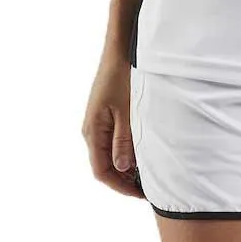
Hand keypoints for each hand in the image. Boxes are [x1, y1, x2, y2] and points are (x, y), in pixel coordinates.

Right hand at [82, 52, 144, 198]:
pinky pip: (113, 140)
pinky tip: (143, 150)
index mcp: (93, 131)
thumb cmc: (124, 75)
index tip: (140, 194)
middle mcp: (92, 129)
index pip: (101, 171)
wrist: (120, 47)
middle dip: (124, 179)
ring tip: (148, 171)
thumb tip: (122, 168)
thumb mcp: (128, 110)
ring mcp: (98, 121)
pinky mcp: (106, 113)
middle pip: (104, 165)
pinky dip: (126, 150)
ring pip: (110, 153)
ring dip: (127, 165)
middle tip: (148, 187)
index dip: (120, 186)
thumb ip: (124, 140)